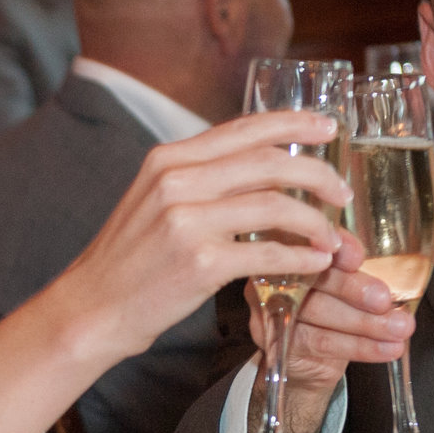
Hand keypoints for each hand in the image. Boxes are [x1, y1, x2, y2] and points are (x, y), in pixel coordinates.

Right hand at [52, 111, 352, 365]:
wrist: (91, 308)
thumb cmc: (128, 260)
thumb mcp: (153, 200)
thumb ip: (197, 177)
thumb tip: (255, 165)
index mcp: (168, 159)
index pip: (244, 128)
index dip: (293, 124)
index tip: (328, 128)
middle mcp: (176, 181)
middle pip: (269, 162)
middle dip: (318, 174)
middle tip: (342, 192)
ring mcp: (187, 221)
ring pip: (276, 206)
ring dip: (317, 222)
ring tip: (334, 238)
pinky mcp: (200, 263)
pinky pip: (268, 253)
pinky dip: (301, 258)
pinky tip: (316, 264)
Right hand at [262, 213, 433, 432]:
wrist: (314, 352)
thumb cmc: (348, 298)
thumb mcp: (381, 271)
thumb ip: (410, 251)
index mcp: (304, 238)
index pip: (311, 233)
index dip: (335, 242)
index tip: (360, 254)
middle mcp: (282, 267)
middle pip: (313, 276)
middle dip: (353, 288)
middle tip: (387, 300)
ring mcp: (275, 304)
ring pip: (319, 313)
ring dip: (364, 323)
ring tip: (402, 329)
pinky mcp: (279, 338)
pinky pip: (321, 342)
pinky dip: (359, 347)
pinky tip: (388, 349)